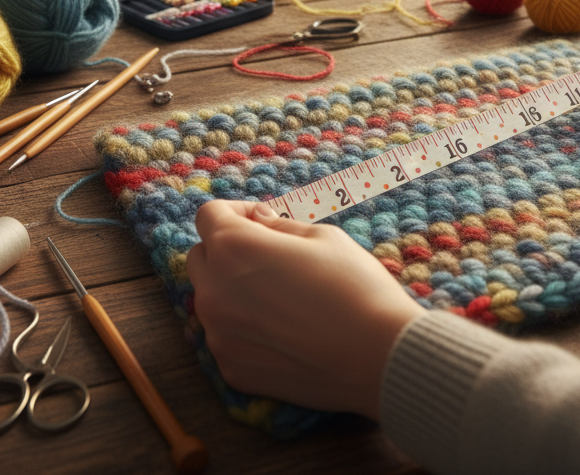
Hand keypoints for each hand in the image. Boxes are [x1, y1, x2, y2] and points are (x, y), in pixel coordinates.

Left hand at [185, 200, 422, 419]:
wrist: (377, 356)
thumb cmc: (354, 287)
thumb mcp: (322, 236)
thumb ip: (278, 226)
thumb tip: (257, 220)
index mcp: (233, 248)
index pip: (208, 216)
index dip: (235, 212)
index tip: (261, 220)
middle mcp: (213, 291)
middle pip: (201, 257)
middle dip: (227, 249)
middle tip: (268, 256)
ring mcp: (218, 335)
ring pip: (212, 299)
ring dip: (233, 290)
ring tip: (280, 296)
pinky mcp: (231, 368)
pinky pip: (226, 337)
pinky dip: (245, 328)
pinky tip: (284, 330)